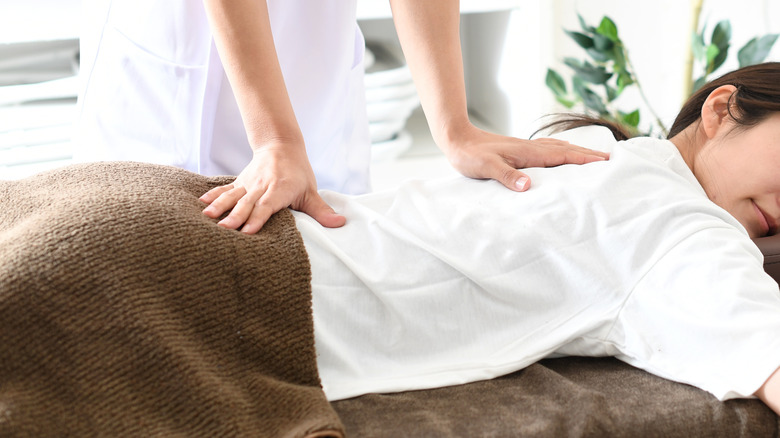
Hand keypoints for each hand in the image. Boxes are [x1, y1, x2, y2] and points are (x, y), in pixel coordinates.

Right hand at [199, 140, 345, 233]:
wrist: (282, 145)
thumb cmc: (299, 172)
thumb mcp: (311, 191)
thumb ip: (321, 211)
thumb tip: (339, 224)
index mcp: (279, 189)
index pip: (267, 206)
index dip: (257, 218)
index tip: (248, 232)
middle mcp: (261, 186)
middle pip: (247, 203)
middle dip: (235, 217)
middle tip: (224, 230)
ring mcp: (248, 183)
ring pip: (233, 195)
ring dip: (220, 206)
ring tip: (208, 217)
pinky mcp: (240, 181)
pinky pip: (225, 189)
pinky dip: (213, 195)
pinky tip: (200, 204)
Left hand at [441, 125, 609, 190]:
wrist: (456, 139)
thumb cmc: (470, 156)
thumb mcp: (487, 168)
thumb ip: (507, 176)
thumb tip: (529, 185)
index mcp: (528, 153)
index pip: (564, 155)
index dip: (585, 159)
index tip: (606, 161)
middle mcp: (531, 148)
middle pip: (566, 150)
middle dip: (588, 155)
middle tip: (610, 159)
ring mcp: (525, 148)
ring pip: (558, 148)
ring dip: (577, 152)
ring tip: (593, 157)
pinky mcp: (518, 150)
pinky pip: (548, 149)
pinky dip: (561, 151)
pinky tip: (561, 153)